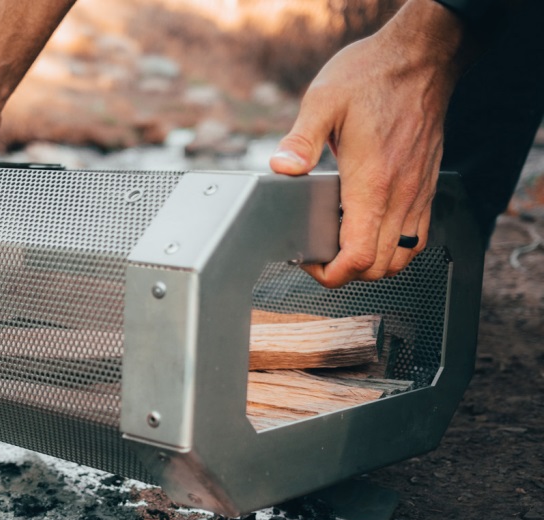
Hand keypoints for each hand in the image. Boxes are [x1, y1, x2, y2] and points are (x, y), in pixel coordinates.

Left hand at [270, 0, 465, 287]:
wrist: (420, 59)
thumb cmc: (372, 77)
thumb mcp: (323, 102)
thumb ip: (300, 142)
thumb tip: (281, 169)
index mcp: (371, 183)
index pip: (358, 256)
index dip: (330, 274)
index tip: (308, 263)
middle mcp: (399, 195)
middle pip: (379, 268)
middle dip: (345, 273)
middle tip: (318, 256)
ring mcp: (417, 193)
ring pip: (401, 258)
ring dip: (371, 265)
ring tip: (341, 249)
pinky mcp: (425, 187)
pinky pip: (416, 237)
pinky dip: (394, 248)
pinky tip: (370, 231)